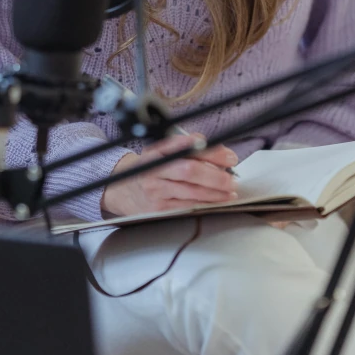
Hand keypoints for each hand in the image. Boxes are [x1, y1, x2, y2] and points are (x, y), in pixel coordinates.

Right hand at [101, 133, 238, 217]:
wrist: (123, 189)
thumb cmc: (150, 168)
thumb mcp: (162, 152)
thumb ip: (187, 149)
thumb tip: (221, 153)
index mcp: (157, 149)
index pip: (186, 146)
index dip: (209, 150)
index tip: (229, 156)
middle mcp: (154, 168)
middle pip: (189, 169)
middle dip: (215, 175)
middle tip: (232, 178)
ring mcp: (156, 190)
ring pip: (191, 191)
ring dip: (215, 192)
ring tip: (230, 191)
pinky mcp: (158, 208)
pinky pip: (186, 207)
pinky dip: (205, 204)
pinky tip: (216, 202)